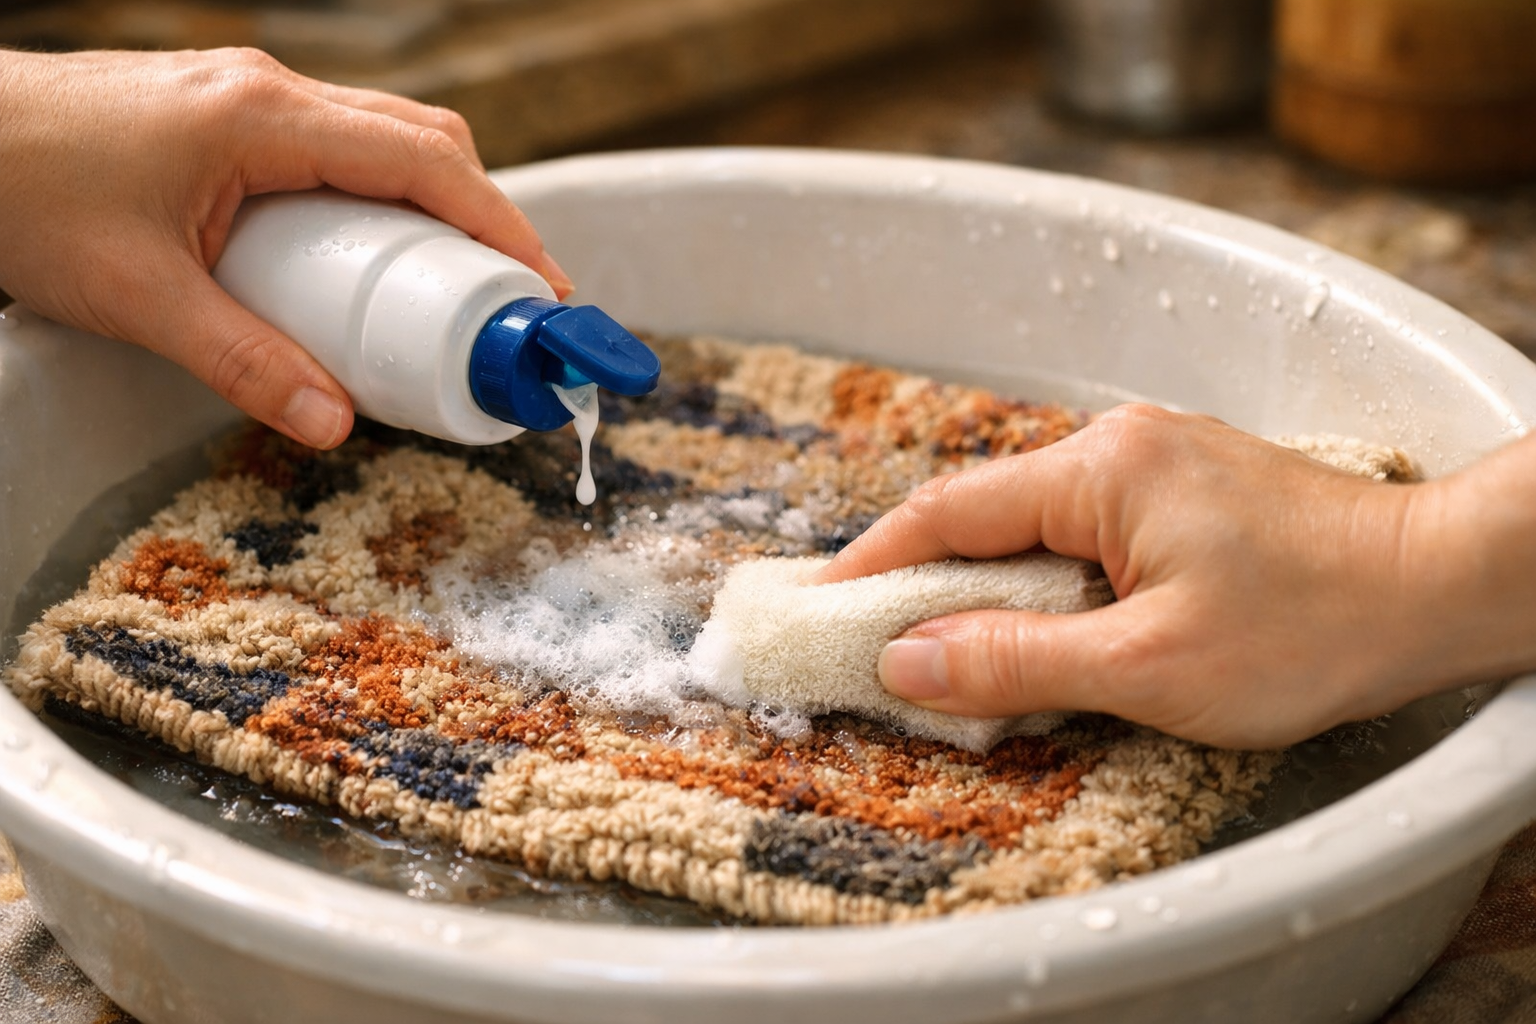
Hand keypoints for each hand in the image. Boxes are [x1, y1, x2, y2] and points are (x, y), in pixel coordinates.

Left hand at [0, 47, 572, 448]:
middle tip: (505, 298)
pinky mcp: (226, 113)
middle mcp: (270, 93)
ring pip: (383, 136)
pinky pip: (337, 145)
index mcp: (264, 120)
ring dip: (433, 204)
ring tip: (448, 286)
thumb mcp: (140, 295)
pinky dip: (380, 197)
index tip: (540, 288)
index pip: (423, 163)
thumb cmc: (21, 192)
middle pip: (422, 140)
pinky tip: (364, 255)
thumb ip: (243, 362)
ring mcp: (248, 96)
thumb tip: (333, 423)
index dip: (499, 225)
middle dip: (483, 216)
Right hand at [813, 404, 1535, 748]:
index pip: (945, 513)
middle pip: (985, 513)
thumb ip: (1015, 661)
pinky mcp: (1190, 487)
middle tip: (871, 641)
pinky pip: (1086, 527)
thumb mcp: (1148, 666)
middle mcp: (1119, 445)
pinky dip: (1045, 575)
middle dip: (923, 578)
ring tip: (951, 645)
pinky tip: (1046, 623)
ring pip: (1037, 522)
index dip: (871, 564)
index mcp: (1098, 470)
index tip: (817, 608)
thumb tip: (904, 661)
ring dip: (988, 581)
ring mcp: (1159, 459)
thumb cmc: (1313, 626)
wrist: (1444, 585)